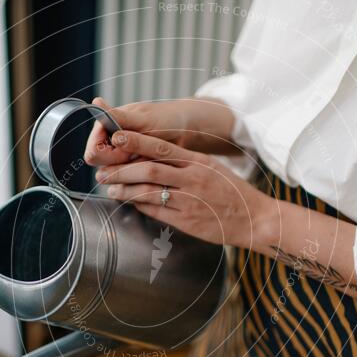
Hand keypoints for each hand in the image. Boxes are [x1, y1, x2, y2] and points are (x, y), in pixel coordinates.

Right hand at [84, 98, 188, 166]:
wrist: (188, 130)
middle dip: (122, 164)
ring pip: (117, 175)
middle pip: (103, 167)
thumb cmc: (167, 120)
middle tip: (142, 154)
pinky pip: (130, 180)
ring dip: (133, 171)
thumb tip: (96, 103)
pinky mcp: (133, 168)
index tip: (129, 149)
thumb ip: (118, 118)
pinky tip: (153, 166)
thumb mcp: (142, 120)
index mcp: (106, 128)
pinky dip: (140, 175)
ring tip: (151, 158)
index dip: (110, 156)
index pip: (93, 154)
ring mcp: (121, 157)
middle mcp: (110, 143)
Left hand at [95, 130, 277, 248]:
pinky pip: (156, 210)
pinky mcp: (187, 220)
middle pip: (149, 169)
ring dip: (125, 189)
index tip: (116, 136)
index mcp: (197, 161)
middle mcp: (192, 178)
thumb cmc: (231, 193)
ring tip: (109, 188)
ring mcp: (189, 200)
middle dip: (121, 169)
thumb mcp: (211, 168)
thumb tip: (155, 157)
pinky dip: (138, 205)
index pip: (161, 146)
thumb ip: (185, 163)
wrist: (254, 218)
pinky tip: (128, 202)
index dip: (136, 141)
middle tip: (103, 171)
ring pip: (149, 190)